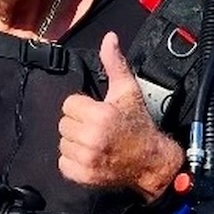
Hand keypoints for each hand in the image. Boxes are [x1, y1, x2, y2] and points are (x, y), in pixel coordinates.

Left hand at [58, 32, 181, 200]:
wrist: (151, 161)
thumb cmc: (138, 124)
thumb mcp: (128, 91)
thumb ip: (114, 64)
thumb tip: (109, 38)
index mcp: (100, 115)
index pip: (69, 104)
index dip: (82, 107)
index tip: (97, 112)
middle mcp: (92, 138)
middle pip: (64, 123)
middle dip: (78, 124)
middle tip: (96, 128)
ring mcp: (87, 159)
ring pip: (63, 143)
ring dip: (75, 142)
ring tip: (94, 142)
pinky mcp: (84, 176)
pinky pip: (63, 163)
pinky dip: (73, 161)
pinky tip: (90, 156)